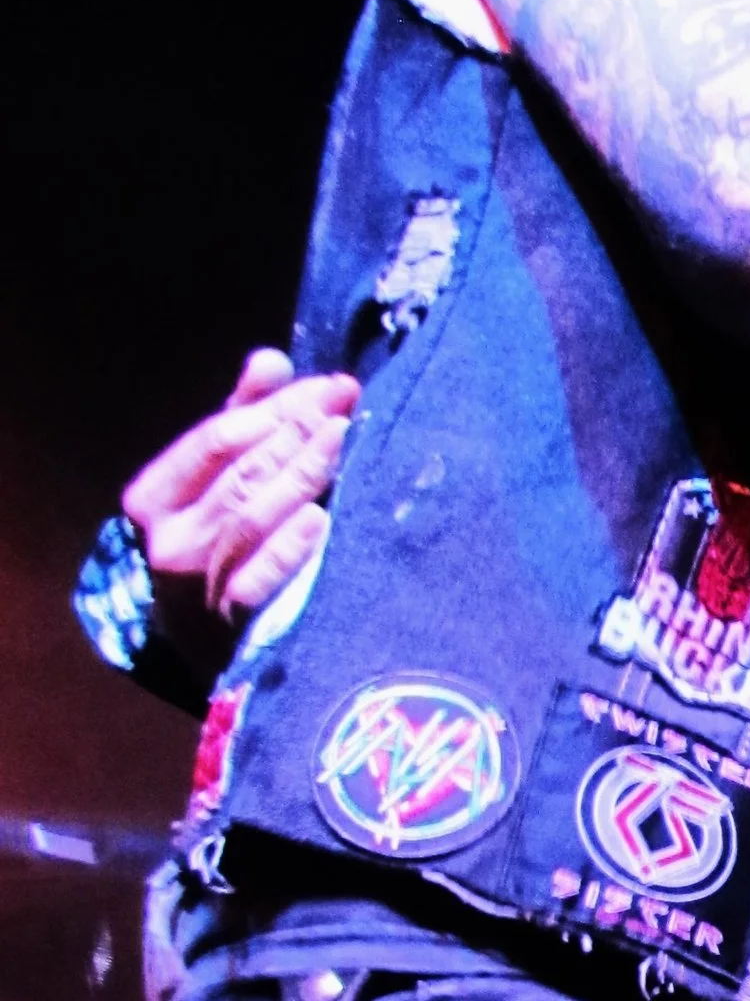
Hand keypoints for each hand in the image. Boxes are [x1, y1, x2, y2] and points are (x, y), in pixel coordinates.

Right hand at [123, 349, 358, 627]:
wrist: (194, 639)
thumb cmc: (210, 540)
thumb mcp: (213, 478)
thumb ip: (240, 420)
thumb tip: (274, 360)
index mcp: (153, 496)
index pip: (218, 437)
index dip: (275, 408)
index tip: (329, 387)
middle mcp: (169, 537)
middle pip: (240, 472)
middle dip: (297, 432)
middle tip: (345, 405)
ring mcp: (199, 581)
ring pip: (251, 517)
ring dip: (300, 474)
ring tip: (341, 438)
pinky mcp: (231, 623)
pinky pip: (261, 579)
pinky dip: (290, 547)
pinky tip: (321, 517)